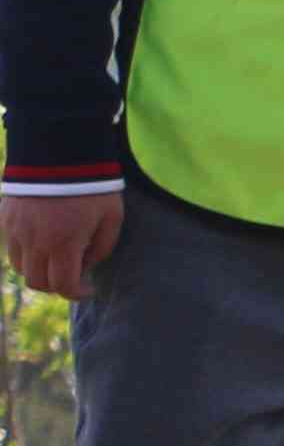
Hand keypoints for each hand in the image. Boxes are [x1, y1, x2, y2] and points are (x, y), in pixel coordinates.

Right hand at [3, 190, 120, 301]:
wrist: (59, 151)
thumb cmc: (93, 186)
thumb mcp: (111, 218)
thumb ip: (101, 248)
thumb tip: (86, 266)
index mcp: (62, 244)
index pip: (62, 286)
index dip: (76, 294)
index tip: (88, 288)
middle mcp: (34, 242)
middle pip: (37, 282)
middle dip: (56, 285)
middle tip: (73, 276)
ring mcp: (15, 230)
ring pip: (20, 267)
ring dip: (38, 270)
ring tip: (57, 259)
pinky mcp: (5, 218)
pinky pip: (11, 248)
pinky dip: (25, 254)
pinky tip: (43, 242)